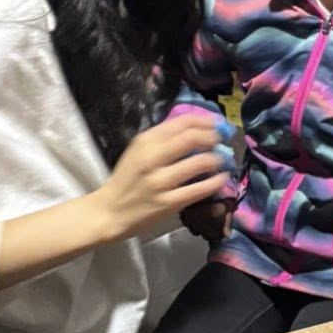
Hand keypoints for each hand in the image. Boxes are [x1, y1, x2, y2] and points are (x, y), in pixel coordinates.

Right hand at [94, 114, 230, 242]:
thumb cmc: (127, 179)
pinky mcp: (168, 203)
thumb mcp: (138, 151)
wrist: (110, 211)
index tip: (216, 124)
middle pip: (192, 138)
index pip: (181, 122)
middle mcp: (152, 158)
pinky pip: (199, 189)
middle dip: (212, 137)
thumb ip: (162, 138)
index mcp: (145, 141)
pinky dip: (215, 182)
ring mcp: (160, 182)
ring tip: (220, 160)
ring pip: (199, 163)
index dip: (204, 121)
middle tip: (220, 141)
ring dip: (216, 159)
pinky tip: (221, 178)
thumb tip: (195, 128)